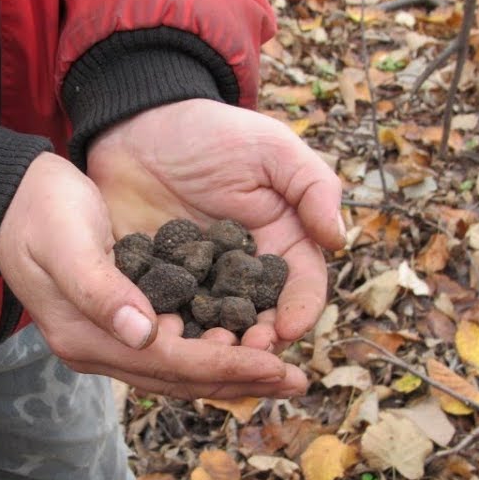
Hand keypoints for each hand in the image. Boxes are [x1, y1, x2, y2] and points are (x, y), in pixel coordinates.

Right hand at [0, 153, 308, 398]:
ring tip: (281, 371)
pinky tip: (245, 345)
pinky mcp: (120, 324)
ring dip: (232, 371)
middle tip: (296, 380)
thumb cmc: (40, 212)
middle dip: (241, 379)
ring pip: (181, 371)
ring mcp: (109, 341)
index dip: (226, 365)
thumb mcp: (66, 243)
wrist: (11, 199)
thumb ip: (100, 290)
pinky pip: (174, 350)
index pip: (171, 363)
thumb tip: (145, 333)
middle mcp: (101, 350)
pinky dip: (212, 352)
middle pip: (182, 378)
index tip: (276, 364)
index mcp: (88, 338)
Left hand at [87, 98, 345, 352]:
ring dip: (215, 347)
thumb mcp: (271, 148)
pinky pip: (164, 317)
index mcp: (281, 244)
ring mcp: (199, 283)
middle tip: (248, 353)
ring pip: (214, 328)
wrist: (140, 124)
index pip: (302, 286)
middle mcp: (243, 273)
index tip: (292, 329)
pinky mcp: (154, 287)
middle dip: (259, 342)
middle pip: (260, 319)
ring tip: (209, 354)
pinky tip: (162, 342)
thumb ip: (312, 186)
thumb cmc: (214, 132)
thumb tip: (338, 239)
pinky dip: (167, 333)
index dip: (301, 311)